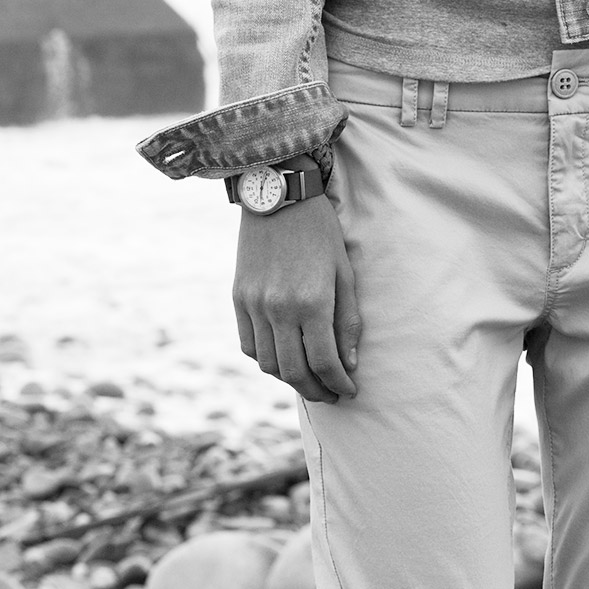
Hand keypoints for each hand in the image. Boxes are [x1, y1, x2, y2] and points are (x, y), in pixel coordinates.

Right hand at [233, 192, 360, 403]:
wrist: (278, 194)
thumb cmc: (320, 230)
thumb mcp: (343, 271)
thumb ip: (347, 320)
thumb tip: (349, 364)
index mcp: (312, 301)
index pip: (324, 363)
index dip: (339, 384)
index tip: (350, 391)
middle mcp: (279, 308)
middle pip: (295, 372)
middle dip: (316, 391)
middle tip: (331, 394)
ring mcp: (254, 305)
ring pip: (268, 365)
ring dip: (290, 379)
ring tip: (309, 379)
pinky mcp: (238, 298)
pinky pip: (248, 345)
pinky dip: (265, 360)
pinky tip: (283, 356)